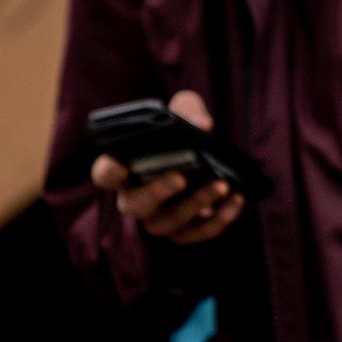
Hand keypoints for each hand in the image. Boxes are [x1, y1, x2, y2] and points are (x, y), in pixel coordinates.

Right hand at [89, 91, 245, 246]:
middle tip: (181, 177)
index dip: (109, 171)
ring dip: (197, 204)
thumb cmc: (181, 134)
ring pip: (170, 222)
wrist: (204, 159)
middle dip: (157, 192)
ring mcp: (159, 221)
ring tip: (221, 184)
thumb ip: (188, 109)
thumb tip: (202, 124)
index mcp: (124, 170)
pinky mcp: (185, 233)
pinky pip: (200, 233)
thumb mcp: (183, 112)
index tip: (121, 164)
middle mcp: (135, 200)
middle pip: (136, 205)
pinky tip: (237, 198)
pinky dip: (220, 218)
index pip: (104, 174)